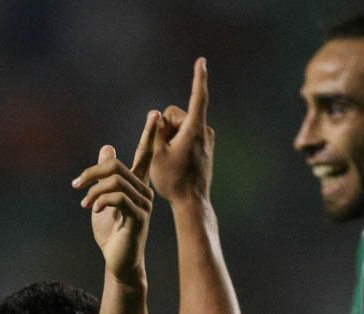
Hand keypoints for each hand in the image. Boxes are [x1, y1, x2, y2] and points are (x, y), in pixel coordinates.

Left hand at [72, 111, 159, 283]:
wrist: (118, 262)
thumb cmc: (111, 234)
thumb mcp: (102, 199)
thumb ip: (104, 176)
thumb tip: (107, 149)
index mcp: (137, 185)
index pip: (145, 155)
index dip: (149, 134)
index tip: (156, 114)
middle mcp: (144, 191)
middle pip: (117, 166)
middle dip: (92, 173)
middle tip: (76, 184)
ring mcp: (144, 204)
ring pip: (115, 181)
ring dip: (93, 190)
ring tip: (84, 203)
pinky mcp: (139, 217)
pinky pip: (117, 197)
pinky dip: (100, 200)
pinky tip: (93, 210)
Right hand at [151, 57, 213, 204]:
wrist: (192, 202)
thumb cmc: (173, 180)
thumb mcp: (156, 154)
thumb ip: (156, 131)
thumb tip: (157, 115)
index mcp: (194, 130)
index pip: (197, 97)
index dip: (198, 78)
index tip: (201, 61)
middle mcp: (204, 131)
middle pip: (177, 114)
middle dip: (165, 126)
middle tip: (162, 150)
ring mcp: (206, 139)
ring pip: (180, 126)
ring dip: (170, 136)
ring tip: (169, 159)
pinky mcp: (205, 147)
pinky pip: (186, 135)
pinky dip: (177, 142)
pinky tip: (175, 161)